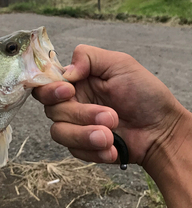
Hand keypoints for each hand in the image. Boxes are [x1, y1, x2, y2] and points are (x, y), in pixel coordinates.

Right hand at [33, 44, 186, 176]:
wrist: (162, 130)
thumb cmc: (146, 94)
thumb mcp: (121, 64)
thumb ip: (89, 57)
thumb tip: (66, 71)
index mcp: (77, 81)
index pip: (46, 83)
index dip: (50, 89)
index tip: (68, 91)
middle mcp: (73, 102)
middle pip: (51, 110)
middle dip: (79, 114)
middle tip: (108, 116)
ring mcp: (76, 126)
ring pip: (59, 132)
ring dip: (86, 135)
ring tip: (111, 136)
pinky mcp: (83, 147)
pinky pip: (74, 150)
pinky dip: (94, 150)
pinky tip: (113, 148)